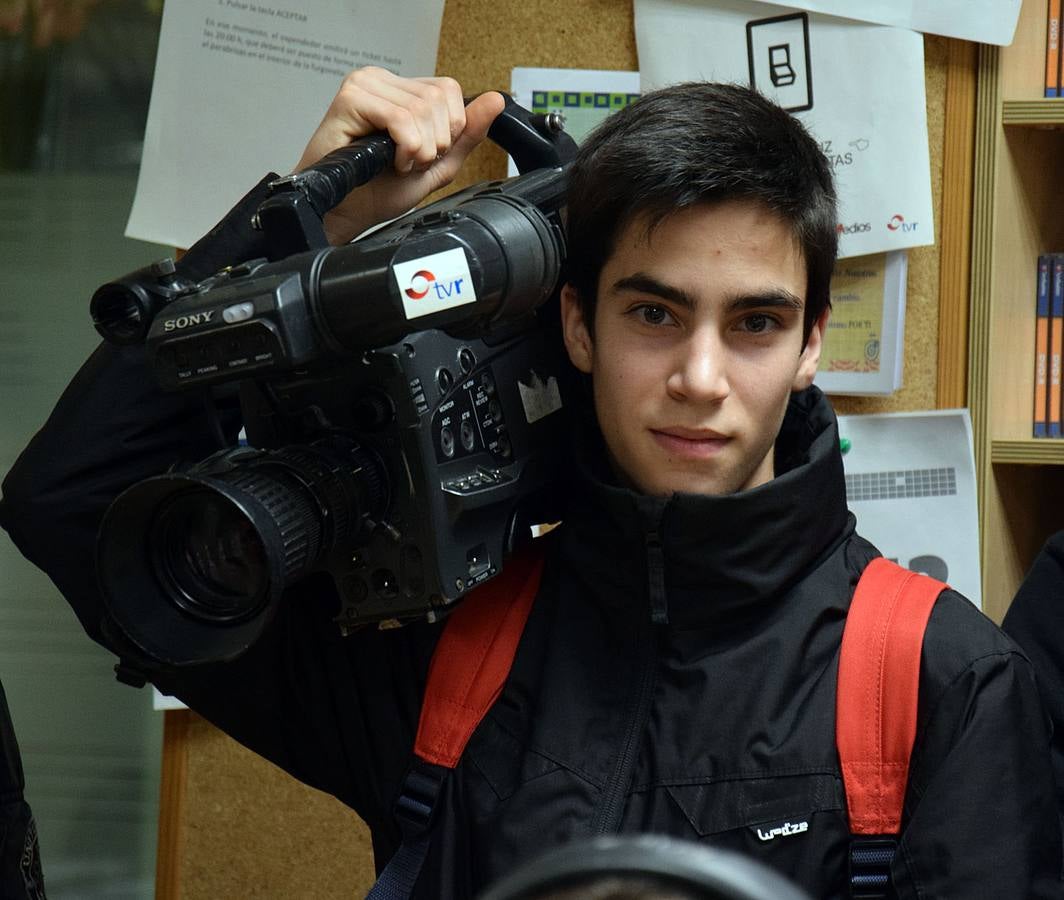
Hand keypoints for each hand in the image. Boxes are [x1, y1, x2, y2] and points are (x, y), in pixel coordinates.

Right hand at [295, 67, 505, 244]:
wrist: (347, 213)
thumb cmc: (379, 190)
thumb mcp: (438, 163)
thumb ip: (468, 134)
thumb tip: (497, 100)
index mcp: (401, 89)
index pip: (449, 90)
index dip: (448, 130)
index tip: (423, 155)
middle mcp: (382, 81)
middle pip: (439, 99)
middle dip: (434, 144)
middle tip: (408, 163)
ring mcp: (365, 85)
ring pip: (422, 109)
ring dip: (418, 150)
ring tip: (397, 163)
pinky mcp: (351, 99)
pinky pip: (401, 119)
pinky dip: (405, 148)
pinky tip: (389, 161)